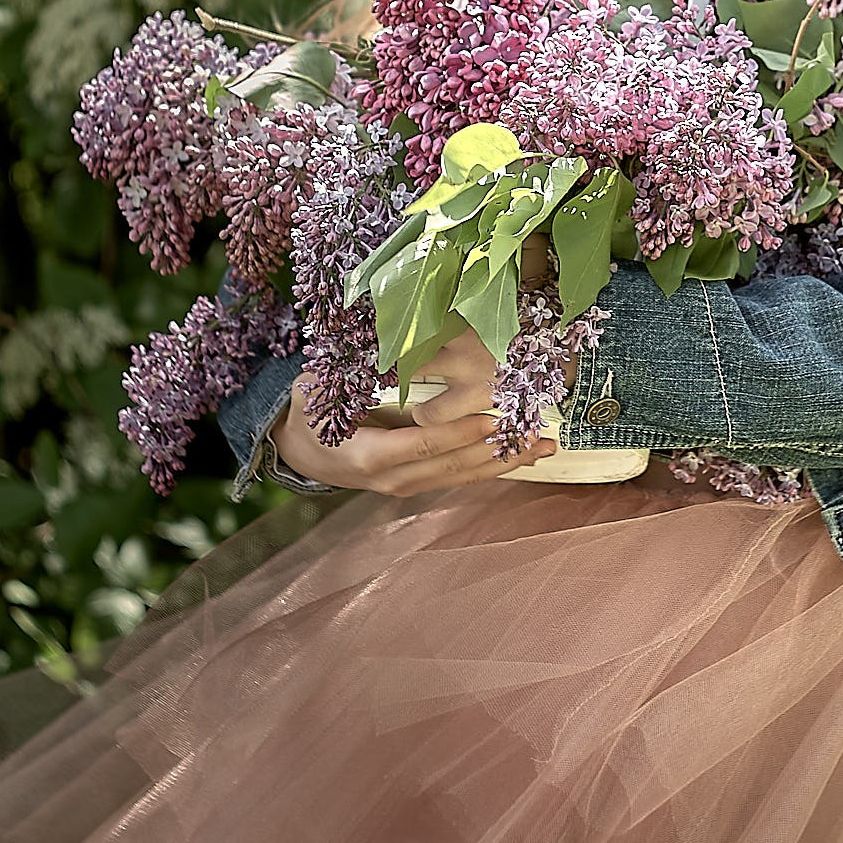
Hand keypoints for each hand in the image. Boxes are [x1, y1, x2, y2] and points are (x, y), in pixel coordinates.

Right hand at [270, 360, 554, 496]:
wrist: (297, 450)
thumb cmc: (310, 413)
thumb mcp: (317, 392)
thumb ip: (346, 382)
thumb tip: (381, 356)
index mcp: (370, 455)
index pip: (424, 445)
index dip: (460, 433)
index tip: (492, 417)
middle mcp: (392, 479)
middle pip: (454, 466)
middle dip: (498, 451)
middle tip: (538, 434)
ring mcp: (406, 485)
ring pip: (463, 476)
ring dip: (505, 463)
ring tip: (544, 448)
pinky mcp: (416, 483)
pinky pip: (459, 476)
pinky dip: (491, 466)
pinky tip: (521, 457)